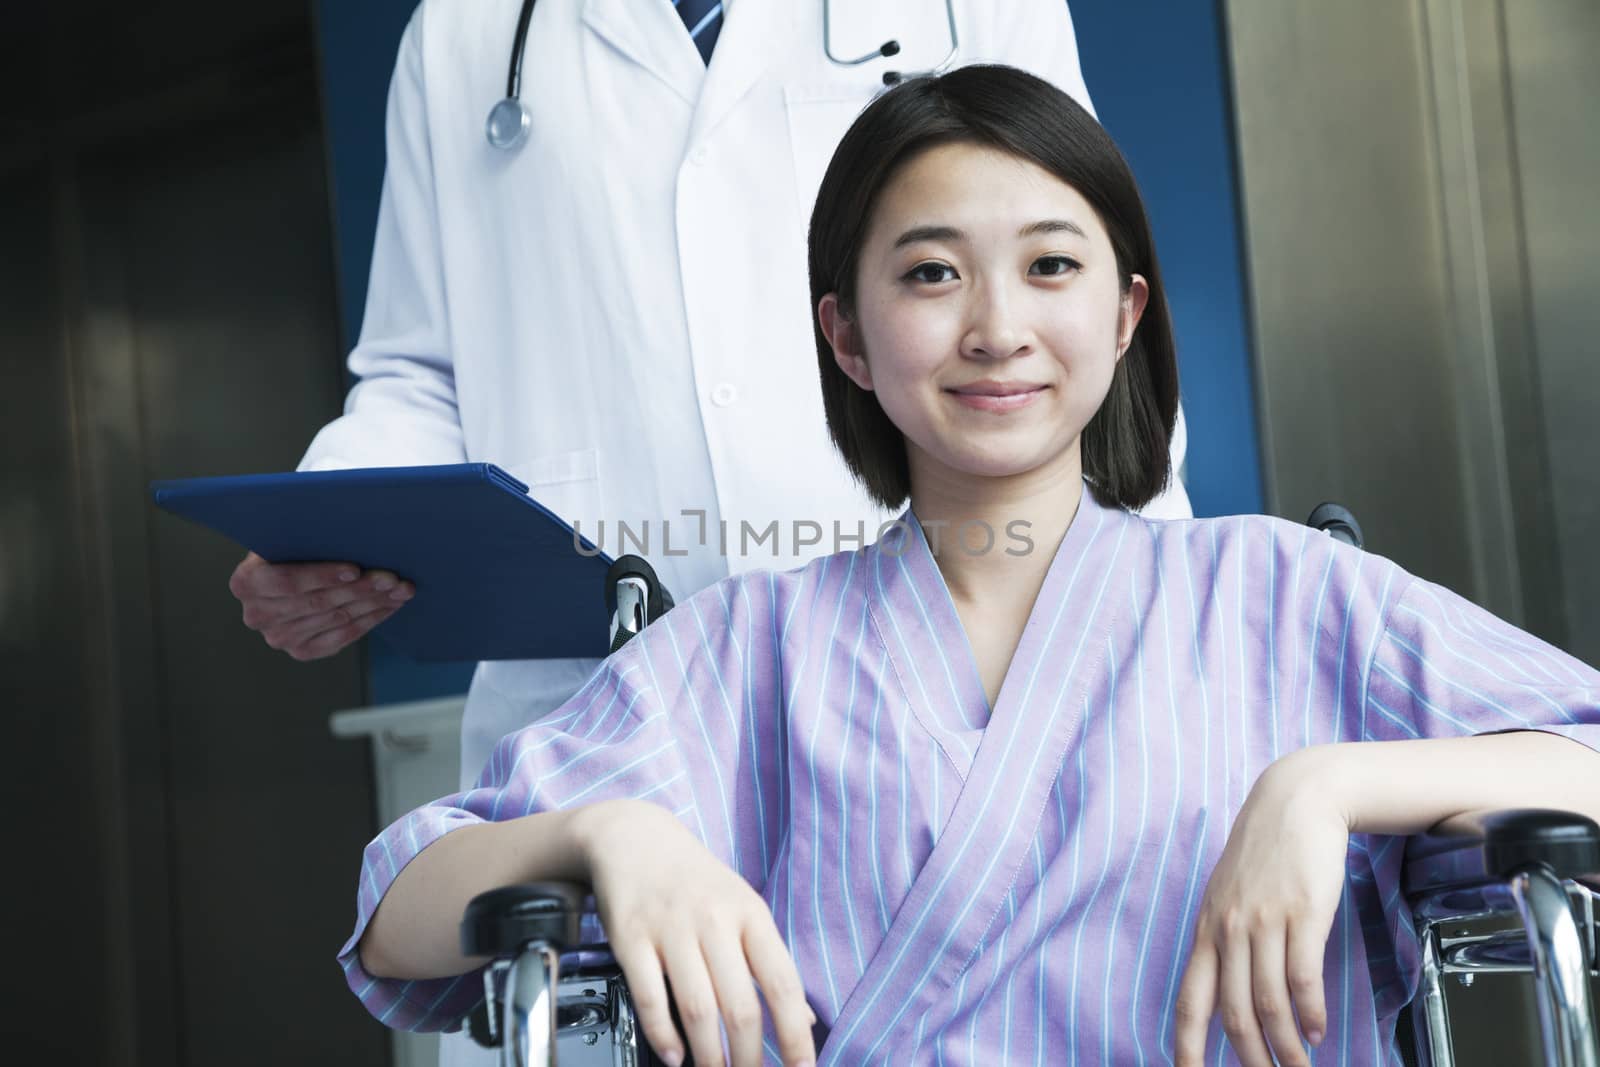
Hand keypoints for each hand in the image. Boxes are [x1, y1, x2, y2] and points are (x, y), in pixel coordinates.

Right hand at [229, 551, 412, 659]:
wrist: (290, 571)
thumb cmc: (295, 545)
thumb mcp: (291, 534)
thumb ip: (306, 533)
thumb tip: (345, 519)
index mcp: (246, 582)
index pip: (287, 582)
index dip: (322, 576)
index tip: (355, 569)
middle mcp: (257, 615)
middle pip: (317, 602)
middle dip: (360, 588)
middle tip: (391, 577)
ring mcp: (279, 637)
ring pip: (336, 618)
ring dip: (373, 602)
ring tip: (400, 588)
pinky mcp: (302, 650)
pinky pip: (343, 637)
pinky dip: (371, 619)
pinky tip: (391, 604)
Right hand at [575, 800, 815, 1066]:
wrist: (633, 837)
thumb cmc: (695, 880)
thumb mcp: (742, 905)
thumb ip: (769, 961)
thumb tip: (805, 1020)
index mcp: (750, 914)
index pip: (783, 983)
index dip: (796, 1034)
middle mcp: (714, 920)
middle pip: (739, 1006)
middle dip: (749, 1058)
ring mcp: (671, 929)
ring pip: (697, 1009)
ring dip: (709, 1056)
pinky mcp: (631, 938)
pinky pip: (649, 997)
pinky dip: (663, 1035)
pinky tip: (673, 1055)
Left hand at [1174, 748, 1349, 1066]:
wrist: (1295, 801)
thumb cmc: (1263, 851)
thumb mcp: (1227, 894)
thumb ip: (1223, 938)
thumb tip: (1224, 990)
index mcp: (1207, 929)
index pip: (1190, 1000)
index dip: (1187, 1045)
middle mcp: (1229, 929)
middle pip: (1233, 1013)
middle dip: (1250, 1058)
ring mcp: (1265, 922)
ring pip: (1269, 1003)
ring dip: (1286, 1046)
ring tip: (1299, 1066)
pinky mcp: (1302, 913)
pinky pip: (1302, 978)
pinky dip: (1310, 1012)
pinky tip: (1317, 1030)